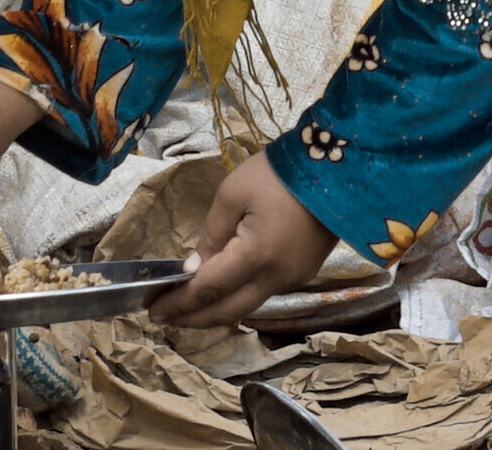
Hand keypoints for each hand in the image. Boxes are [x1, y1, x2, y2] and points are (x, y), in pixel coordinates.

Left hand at [146, 154, 335, 327]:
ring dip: (214, 311)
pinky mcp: (302, 274)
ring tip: (186, 308)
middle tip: (162, 318)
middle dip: (192, 319)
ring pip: (246, 307)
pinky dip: (236, 298)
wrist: (339, 171)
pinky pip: (262, 294)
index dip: (179, 303)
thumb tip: (193, 268)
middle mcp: (275, 278)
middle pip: (227, 312)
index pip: (208, 290)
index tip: (153, 308)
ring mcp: (292, 280)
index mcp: (255, 256)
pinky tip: (220, 291)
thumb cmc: (279, 175)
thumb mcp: (233, 193)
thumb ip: (211, 234)